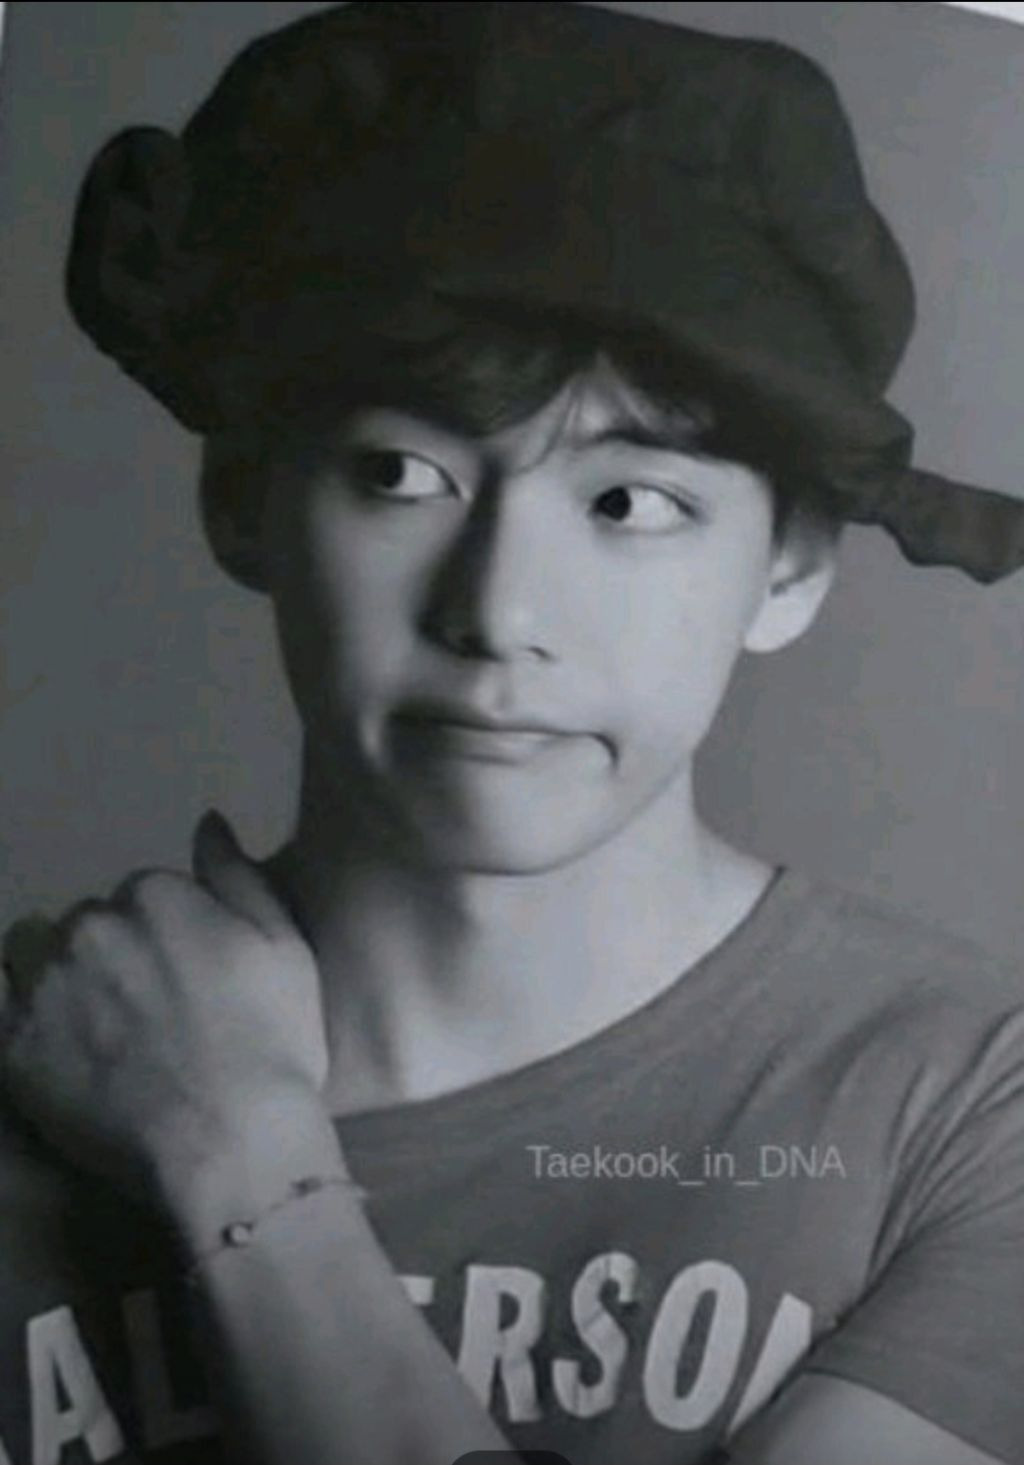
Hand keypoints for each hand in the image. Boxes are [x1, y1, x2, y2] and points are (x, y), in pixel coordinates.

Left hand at [0, 812, 331, 1219]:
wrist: (229, 1142)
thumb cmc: (273, 1042)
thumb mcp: (284, 946)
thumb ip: (237, 876)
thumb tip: (206, 823)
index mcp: (155, 895)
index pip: (143, 895)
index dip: (165, 936)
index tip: (184, 980)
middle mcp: (90, 927)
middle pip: (88, 924)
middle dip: (110, 954)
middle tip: (144, 1012)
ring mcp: (44, 987)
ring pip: (31, 955)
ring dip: (56, 976)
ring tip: (92, 1027)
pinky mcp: (13, 1048)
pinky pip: (5, 1013)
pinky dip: (28, 1025)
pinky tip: (62, 1053)